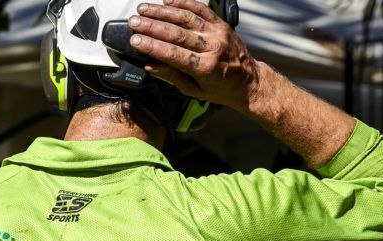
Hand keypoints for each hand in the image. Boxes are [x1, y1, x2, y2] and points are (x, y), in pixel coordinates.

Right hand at [129, 0, 261, 112]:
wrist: (248, 81)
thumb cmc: (221, 88)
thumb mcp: (194, 90)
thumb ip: (172, 76)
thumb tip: (150, 65)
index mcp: (205, 68)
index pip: (173, 54)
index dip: (152, 46)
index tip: (135, 41)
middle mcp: (212, 47)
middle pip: (177, 33)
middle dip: (152, 26)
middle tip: (134, 23)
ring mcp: (218, 33)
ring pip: (186, 17)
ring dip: (162, 12)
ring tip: (143, 9)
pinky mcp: (221, 23)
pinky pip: (200, 9)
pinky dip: (182, 3)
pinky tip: (166, 2)